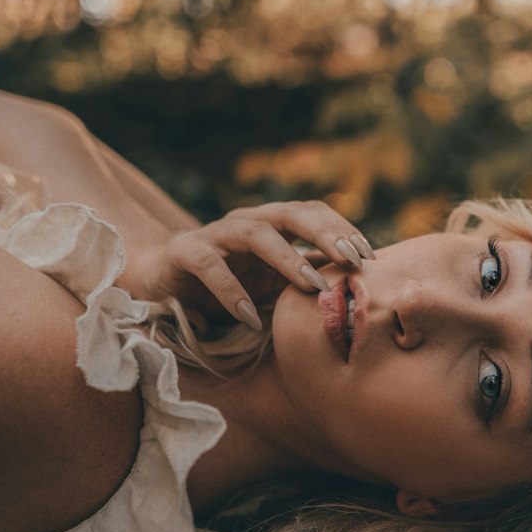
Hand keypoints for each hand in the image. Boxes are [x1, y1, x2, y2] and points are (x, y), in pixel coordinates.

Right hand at [127, 201, 374, 329]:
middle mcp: (246, 222)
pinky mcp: (185, 254)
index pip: (313, 213)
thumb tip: (358, 285)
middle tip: (352, 260)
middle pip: (292, 213)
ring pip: (257, 234)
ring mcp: (215, 235)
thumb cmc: (227, 283)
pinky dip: (232, 291)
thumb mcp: (271, 282)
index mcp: (271, 224)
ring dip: (289, 259)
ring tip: (314, 287)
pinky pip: (210, 266)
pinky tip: (250, 318)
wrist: (161, 284)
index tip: (370, 256)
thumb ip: (306, 277)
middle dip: (325, 233)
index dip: (342, 228)